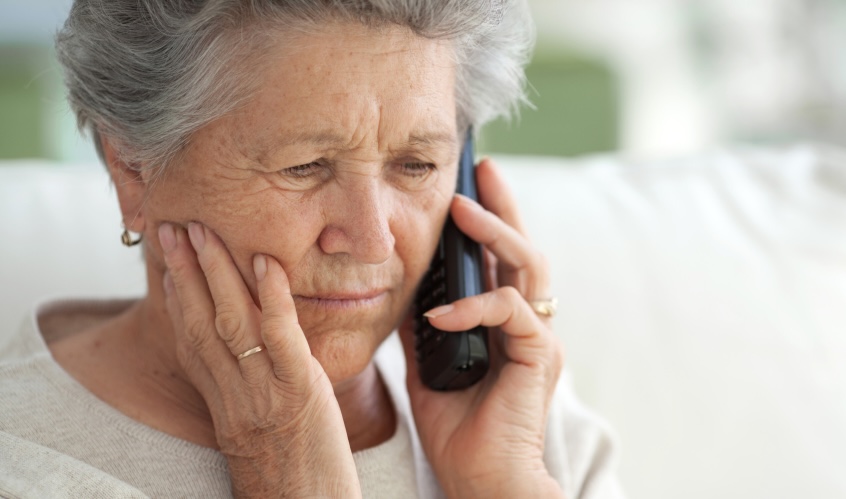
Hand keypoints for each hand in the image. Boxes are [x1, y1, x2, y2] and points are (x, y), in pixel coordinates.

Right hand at [159, 223, 360, 497]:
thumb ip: (250, 396)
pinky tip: (266, 264)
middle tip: (171, 228)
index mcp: (224, 406)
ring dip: (215, 271)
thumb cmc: (292, 479)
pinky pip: (279, 338)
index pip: (191, 343)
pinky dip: (270, 297)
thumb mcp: (258, 435)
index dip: (176, 298)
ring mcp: (262, 394)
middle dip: (184, 272)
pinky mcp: (298, 394)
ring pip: (230, 322)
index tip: (167, 262)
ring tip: (203, 230)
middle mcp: (233, 397)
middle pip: (200, 323)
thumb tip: (254, 362)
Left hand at [399, 158, 565, 497]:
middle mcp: (526, 323)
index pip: (497, 259)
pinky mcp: (539, 355)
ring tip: (462, 207)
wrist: (480, 478)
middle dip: (501, 205)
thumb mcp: (426, 360)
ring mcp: (538, 336)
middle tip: (480, 167)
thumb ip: (421, 321)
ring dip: (494, 232)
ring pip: (527, 266)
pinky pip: (509, 311)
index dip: (485, 220)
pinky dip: (473, 304)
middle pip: (521, 248)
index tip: (464, 186)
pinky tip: (439, 312)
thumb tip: (398, 284)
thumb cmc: (457, 426)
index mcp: (503, 322)